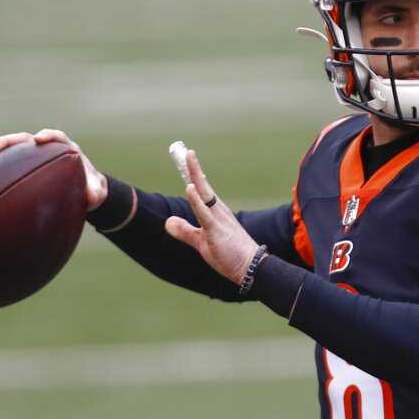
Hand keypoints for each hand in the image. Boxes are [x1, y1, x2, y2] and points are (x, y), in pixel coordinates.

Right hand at [0, 129, 108, 210]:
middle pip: (26, 139)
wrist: (82, 191)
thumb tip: (92, 196)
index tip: (39, 140)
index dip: (48, 136)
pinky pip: (6, 164)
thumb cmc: (90, 190)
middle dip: (10, 141)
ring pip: (11, 149)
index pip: (56, 137)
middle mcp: (46, 149)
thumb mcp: (96, 193)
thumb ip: (95, 192)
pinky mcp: (22, 166)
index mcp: (65, 149)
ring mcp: (32, 156)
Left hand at [164, 149, 259, 284]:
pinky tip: (189, 188)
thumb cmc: (229, 254)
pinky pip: (204, 214)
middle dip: (194, 168)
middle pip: (203, 185)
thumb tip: (167, 221)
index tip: (186, 159)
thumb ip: (185, 231)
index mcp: (215, 212)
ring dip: (196, 175)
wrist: (250, 268)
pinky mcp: (217, 231)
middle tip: (187, 151)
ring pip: (204, 193)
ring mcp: (218, 219)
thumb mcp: (201, 241)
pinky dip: (196, 201)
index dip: (193, 175)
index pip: (201, 190)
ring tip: (189, 157)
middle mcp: (218, 211)